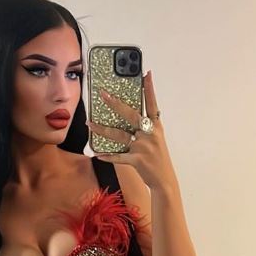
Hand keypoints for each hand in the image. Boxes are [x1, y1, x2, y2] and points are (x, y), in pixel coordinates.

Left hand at [86, 70, 177, 191]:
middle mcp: (150, 134)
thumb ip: (145, 129)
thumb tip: (127, 118)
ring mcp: (143, 147)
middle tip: (103, 94)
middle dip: (115, 104)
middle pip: (131, 115)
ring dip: (102, 130)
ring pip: (119, 135)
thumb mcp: (156, 140)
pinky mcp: (137, 160)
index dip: (149, 89)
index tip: (146, 74)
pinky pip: (118, 157)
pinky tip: (97, 154)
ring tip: (89, 124)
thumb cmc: (158, 160)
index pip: (152, 104)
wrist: (165, 181)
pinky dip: (107, 156)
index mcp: (156, 127)